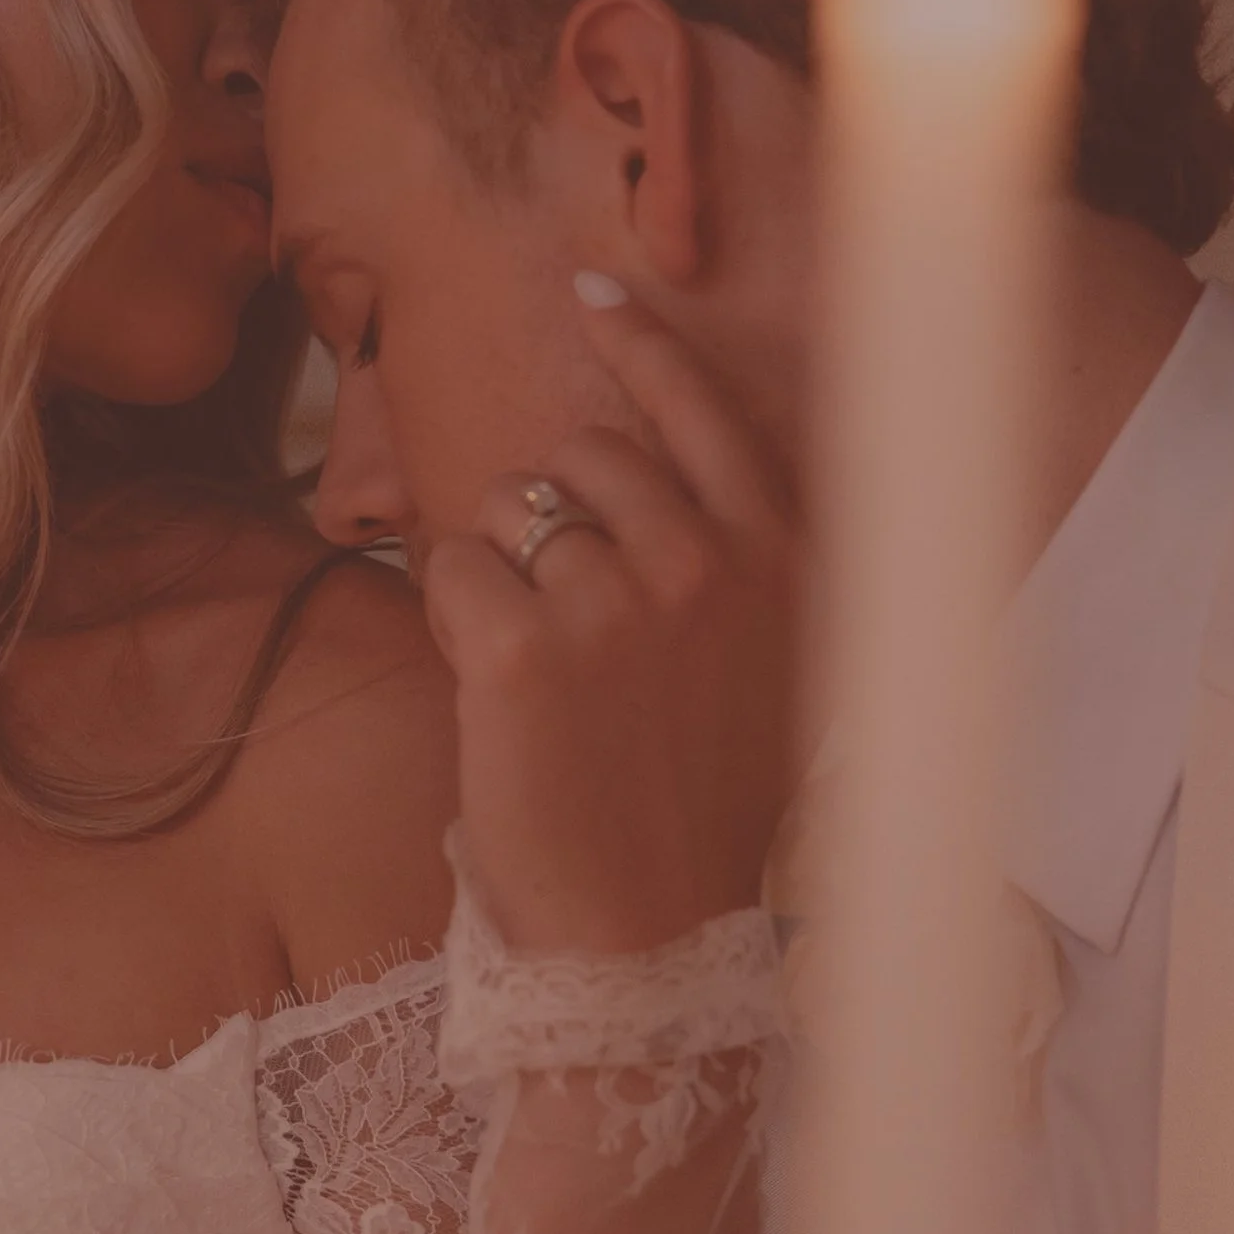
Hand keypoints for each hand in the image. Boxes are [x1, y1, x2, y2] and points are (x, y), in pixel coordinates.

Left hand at [423, 291, 800, 953]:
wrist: (648, 939)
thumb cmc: (697, 810)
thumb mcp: (764, 666)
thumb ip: (727, 560)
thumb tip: (637, 459)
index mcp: (785, 559)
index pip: (705, 409)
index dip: (643, 345)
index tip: (594, 294)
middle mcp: (710, 561)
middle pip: (585, 454)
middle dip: (553, 513)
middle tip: (568, 625)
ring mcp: (617, 599)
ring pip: (510, 506)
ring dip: (501, 568)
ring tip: (541, 672)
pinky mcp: (522, 648)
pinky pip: (449, 570)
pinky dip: (451, 619)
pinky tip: (493, 694)